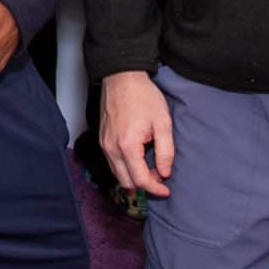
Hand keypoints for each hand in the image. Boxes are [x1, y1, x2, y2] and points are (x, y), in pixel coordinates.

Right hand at [98, 70, 173, 198]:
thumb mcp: (163, 123)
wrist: (122, 78)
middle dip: (144, 185)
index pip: (140, 180)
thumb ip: (165, 152)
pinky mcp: (102, 140)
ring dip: (134, 177)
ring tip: (150, 167)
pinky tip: (138, 158)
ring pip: (118, 175)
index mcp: (127, 146)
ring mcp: (104, 145)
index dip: (155, 189)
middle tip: (160, 175)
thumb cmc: (142, 96)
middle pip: (126, 183)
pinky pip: (112, 163)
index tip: (166, 190)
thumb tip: (164, 173)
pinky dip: (125, 168)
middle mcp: (112, 149)